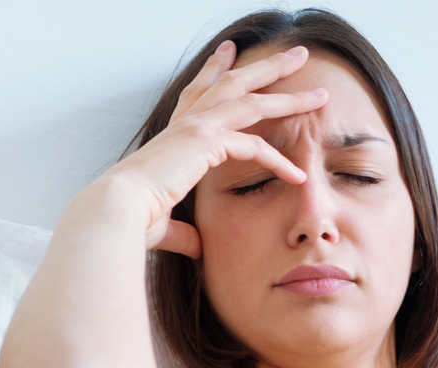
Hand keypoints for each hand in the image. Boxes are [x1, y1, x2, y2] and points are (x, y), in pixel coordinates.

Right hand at [89, 41, 328, 257]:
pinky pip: (253, 146)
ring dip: (288, 95)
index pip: (199, 92)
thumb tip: (196, 247)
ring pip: (251, 99)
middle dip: (267, 66)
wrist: (117, 212)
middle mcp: (186, 122)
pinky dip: (278, 160)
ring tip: (320, 93)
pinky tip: (298, 174)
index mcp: (174, 133)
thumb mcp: (166, 224)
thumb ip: (184, 234)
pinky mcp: (205, 140)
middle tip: (296, 54)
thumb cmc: (134, 219)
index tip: (230, 51)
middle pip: (233, 82)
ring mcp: (195, 126)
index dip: (215, 70)